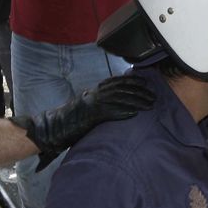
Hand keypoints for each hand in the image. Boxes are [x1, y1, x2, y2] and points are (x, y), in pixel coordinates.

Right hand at [19, 76, 154, 167]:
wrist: (55, 126)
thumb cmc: (71, 120)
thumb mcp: (87, 106)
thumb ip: (100, 103)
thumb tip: (113, 102)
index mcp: (94, 91)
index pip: (116, 82)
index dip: (132, 80)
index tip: (145, 81)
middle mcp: (94, 94)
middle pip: (121, 89)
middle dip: (139, 92)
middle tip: (153, 96)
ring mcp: (92, 104)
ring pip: (119, 99)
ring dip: (136, 101)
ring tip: (149, 105)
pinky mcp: (91, 115)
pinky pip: (110, 112)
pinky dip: (123, 112)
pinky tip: (134, 113)